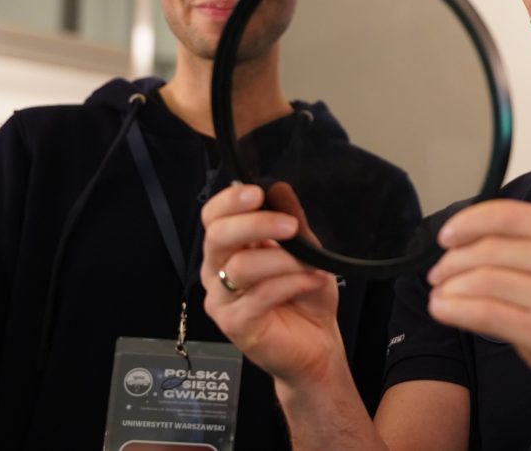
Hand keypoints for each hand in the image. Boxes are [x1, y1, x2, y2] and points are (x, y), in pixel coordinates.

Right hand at [201, 182, 341, 385]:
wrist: (317, 342)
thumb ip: (292, 221)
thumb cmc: (305, 296)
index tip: (257, 192)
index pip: (214, 217)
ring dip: (283, 260)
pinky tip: (312, 280)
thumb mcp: (306, 251)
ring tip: (311, 264)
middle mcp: (218, 271)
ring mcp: (222, 300)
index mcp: (231, 248)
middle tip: (289, 225)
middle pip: (218, 236)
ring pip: (241, 266)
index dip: (230, 201)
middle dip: (255, 224)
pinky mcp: (234, 324)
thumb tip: (278, 188)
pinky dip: (291, 283)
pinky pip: (259, 295)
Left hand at [425, 200, 530, 435]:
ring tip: (440, 294)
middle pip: (490, 247)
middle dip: (452, 260)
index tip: (446, 235)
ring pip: (482, 279)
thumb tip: (472, 234)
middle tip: (438, 273)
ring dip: (450, 287)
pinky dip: (454, 309)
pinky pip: (484, 313)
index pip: (508, 214)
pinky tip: (444, 310)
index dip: (468, 221)